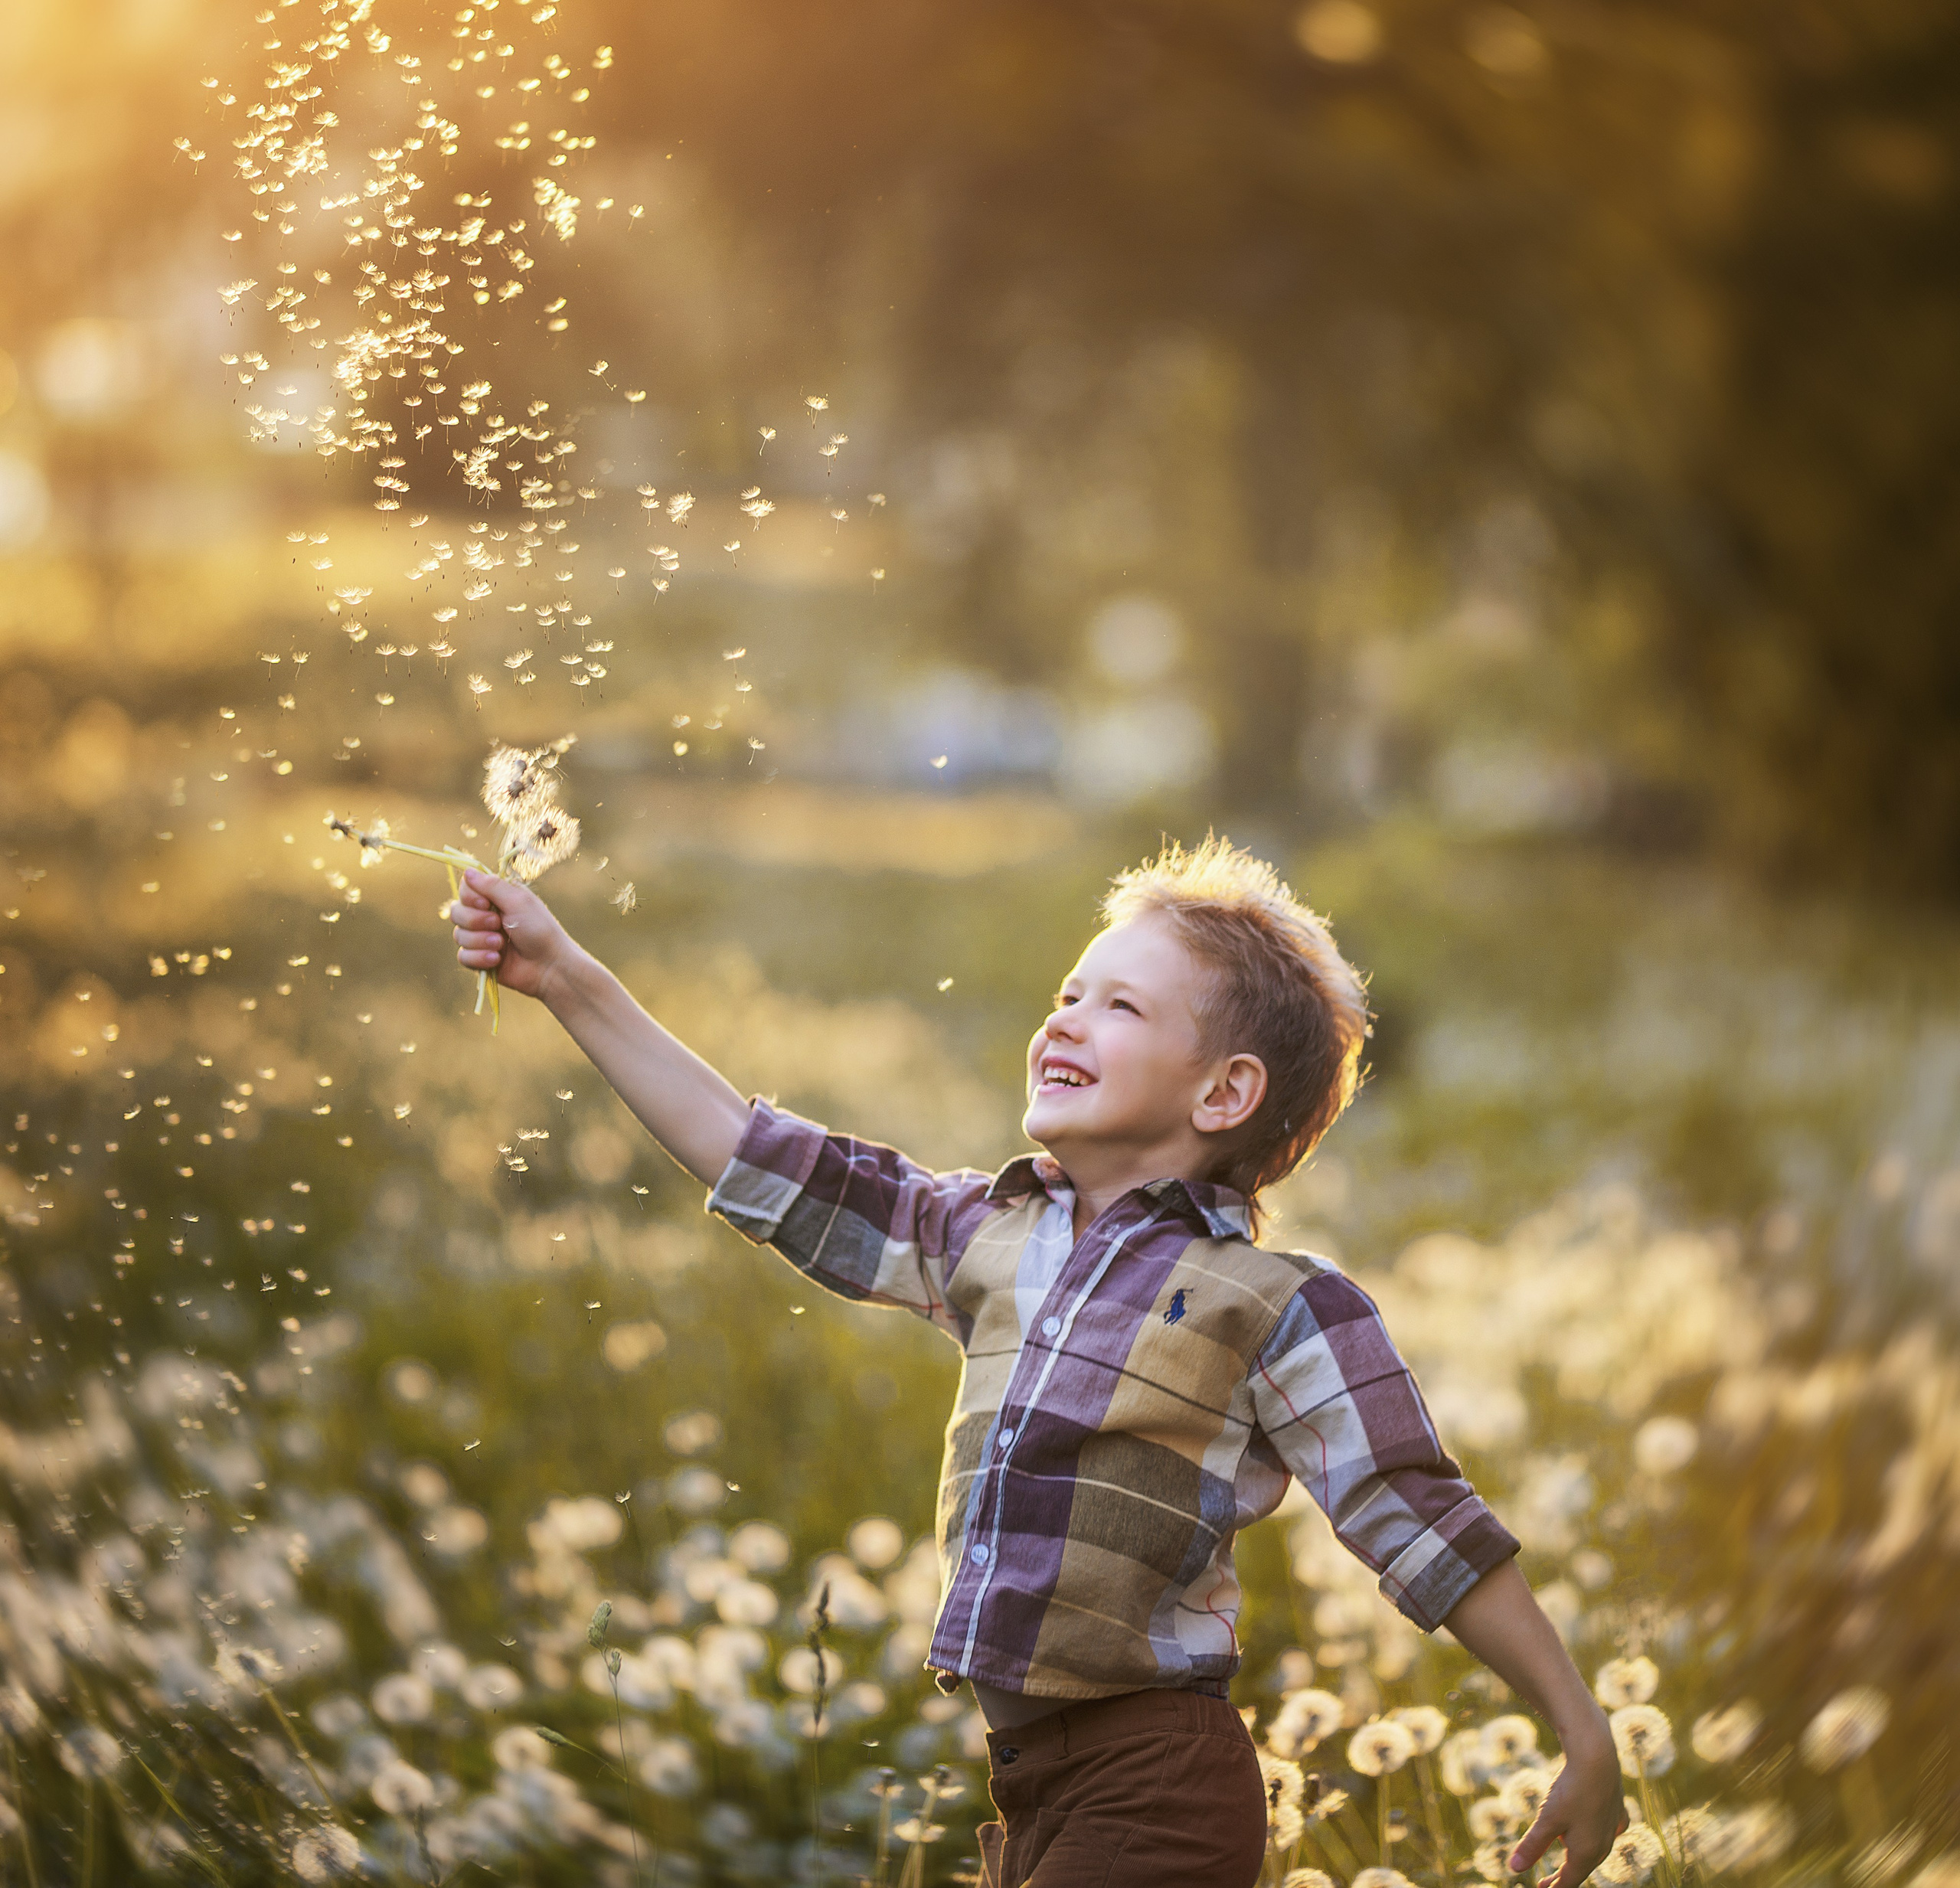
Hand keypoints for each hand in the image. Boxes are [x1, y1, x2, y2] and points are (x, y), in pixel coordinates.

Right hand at [450, 869, 575, 1001]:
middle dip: (475, 920)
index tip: (485, 904)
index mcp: (495, 898)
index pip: (465, 889)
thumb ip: (491, 886)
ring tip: (501, 945)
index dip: (470, 897)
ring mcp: (481, 938)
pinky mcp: (480, 959)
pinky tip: (497, 959)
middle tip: (497, 924)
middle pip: (456, 911)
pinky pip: (463, 957)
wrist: (549, 965)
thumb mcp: (518, 901)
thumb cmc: (539, 929)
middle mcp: (485, 915)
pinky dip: (479, 958)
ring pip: (458, 935)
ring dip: (480, 940)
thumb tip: (467, 871)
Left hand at [1510, 1730, 1624, 1887]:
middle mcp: (1604, 1845)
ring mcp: (1613, 1827)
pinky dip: (1599, 1835)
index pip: (1569, 1880)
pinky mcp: (1617, 1810)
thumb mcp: (1547, 1820)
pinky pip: (1608, 1831)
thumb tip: (1514, 1868)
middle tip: (1546, 1883)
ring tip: (1568, 1858)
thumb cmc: (1571, 1791)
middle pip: (1582, 1867)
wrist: (1597, 1759)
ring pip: (1595, 1849)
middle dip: (1564, 1876)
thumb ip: (1532, 1846)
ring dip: (1579, 1856)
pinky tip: (1601, 1835)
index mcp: (1587, 1853)